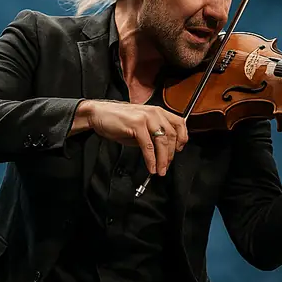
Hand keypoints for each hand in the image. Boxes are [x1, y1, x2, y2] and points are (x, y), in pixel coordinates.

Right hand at [72, 100, 187, 175]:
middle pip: (171, 136)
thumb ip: (153, 135)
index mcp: (158, 111)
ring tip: (160, 170)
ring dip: (162, 160)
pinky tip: (151, 166)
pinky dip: (151, 159)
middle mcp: (155, 113)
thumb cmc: (119, 120)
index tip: (178, 151)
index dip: (182, 139)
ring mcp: (146, 117)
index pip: (179, 124)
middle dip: (170, 155)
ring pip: (161, 142)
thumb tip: (163, 151)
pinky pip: (148, 145)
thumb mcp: (141, 126)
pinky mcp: (137, 124)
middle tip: (166, 166)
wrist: (99, 114)